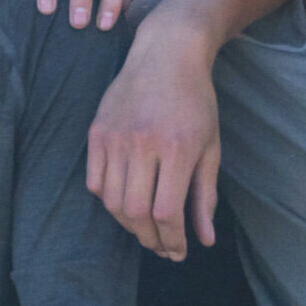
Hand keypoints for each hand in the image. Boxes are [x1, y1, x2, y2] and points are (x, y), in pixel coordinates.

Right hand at [86, 11, 222, 256]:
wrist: (167, 54)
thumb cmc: (196, 102)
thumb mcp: (210, 147)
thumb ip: (205, 195)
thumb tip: (204, 240)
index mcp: (176, 149)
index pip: (167, 212)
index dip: (171, 239)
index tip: (178, 251)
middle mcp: (142, 144)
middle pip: (136, 213)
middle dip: (150, 239)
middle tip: (162, 247)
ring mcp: (114, 138)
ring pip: (112, 202)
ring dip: (129, 225)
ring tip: (147, 230)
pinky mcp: (96, 132)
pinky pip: (95, 182)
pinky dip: (108, 201)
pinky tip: (126, 205)